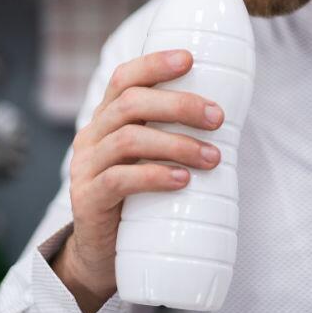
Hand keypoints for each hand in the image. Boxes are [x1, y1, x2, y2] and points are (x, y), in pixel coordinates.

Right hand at [51, 49, 223, 312]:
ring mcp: (85, 167)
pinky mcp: (88, 199)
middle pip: (131, 104)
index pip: (124, 78)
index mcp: (107, 118)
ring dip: (177, 144)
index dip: (154, 64)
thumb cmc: (137, 199)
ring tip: (212, 158)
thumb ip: (172, 136)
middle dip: (179, 105)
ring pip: (129, 140)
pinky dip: (155, 176)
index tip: (190, 59)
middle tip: (217, 118)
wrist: (101, 253)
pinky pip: (119, 180)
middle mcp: (92, 136)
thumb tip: (226, 119)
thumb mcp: (150, 159)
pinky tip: (182, 180)